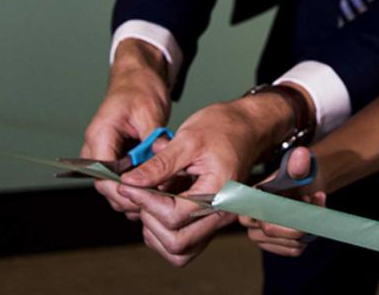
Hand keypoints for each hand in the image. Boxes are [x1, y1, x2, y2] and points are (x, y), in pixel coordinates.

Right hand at [81, 39, 171, 219]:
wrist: (137, 77)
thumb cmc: (141, 89)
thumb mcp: (150, 111)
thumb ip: (153, 139)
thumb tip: (163, 162)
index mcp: (100, 136)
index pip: (102, 176)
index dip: (123, 190)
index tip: (146, 196)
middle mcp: (95, 148)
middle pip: (106, 186)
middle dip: (130, 196)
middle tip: (158, 200)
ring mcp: (104, 153)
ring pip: (113, 186)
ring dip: (134, 193)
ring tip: (161, 196)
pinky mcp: (115, 156)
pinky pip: (121, 178)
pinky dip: (137, 185)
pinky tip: (157, 186)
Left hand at [118, 92, 295, 266]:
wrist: (249, 126)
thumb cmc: (225, 127)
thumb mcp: (188, 138)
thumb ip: (159, 165)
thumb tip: (130, 183)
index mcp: (219, 192)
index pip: (174, 216)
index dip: (145, 202)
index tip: (129, 185)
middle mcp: (222, 213)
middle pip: (177, 243)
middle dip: (151, 221)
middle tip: (142, 195)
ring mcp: (217, 219)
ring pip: (180, 251)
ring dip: (157, 233)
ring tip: (150, 203)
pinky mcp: (210, 219)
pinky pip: (186, 243)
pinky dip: (165, 233)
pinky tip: (160, 208)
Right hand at [241, 147, 326, 256]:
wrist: (307, 183)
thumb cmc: (300, 174)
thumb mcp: (301, 165)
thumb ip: (299, 163)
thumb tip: (301, 156)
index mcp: (250, 199)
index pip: (262, 217)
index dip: (287, 214)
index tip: (305, 199)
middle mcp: (249, 219)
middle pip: (273, 232)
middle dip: (299, 219)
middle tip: (311, 200)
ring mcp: (259, 235)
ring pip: (287, 243)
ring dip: (307, 227)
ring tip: (311, 206)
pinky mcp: (273, 245)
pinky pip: (294, 250)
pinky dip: (308, 237)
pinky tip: (309, 219)